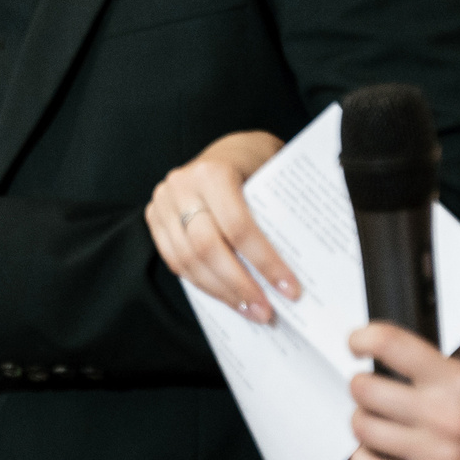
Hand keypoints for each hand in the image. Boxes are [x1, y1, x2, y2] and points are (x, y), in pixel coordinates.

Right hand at [146, 132, 289, 322]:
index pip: (239, 227)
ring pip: (187, 259)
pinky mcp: (155, 217)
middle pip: (207, 247)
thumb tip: (304, 265)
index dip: (264, 262)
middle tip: (266, 311)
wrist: (228, 149)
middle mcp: (182, 186)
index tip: (290, 290)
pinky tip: (226, 297)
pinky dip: (201, 283)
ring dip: (220, 291)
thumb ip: (280, 211)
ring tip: (249, 310)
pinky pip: (174, 260)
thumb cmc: (257, 164)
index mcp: (213, 172)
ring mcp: (163, 203)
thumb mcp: (273, 174)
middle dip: (239, 284)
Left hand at [348, 323, 459, 459]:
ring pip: (362, 429)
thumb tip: (389, 365)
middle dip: (360, 385)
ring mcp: (437, 454)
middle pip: (364, 390)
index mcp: (457, 382)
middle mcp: (444, 416)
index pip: (390, 344)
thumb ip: (436, 374)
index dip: (362, 338)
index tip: (356, 343)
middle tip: (368, 387)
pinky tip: (370, 452)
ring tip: (374, 420)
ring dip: (361, 421)